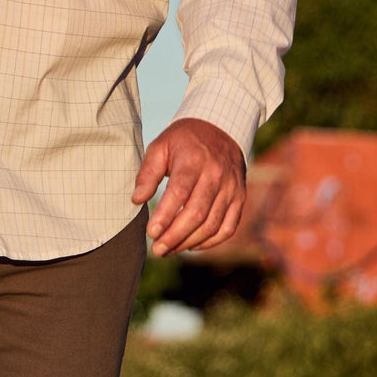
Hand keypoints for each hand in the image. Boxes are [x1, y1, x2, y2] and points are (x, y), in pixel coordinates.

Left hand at [131, 118, 245, 254]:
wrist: (220, 127)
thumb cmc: (183, 140)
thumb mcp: (160, 146)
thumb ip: (148, 173)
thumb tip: (136, 200)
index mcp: (194, 159)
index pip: (180, 192)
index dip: (165, 216)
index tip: (151, 233)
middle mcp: (216, 174)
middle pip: (197, 213)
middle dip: (175, 236)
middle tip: (157, 249)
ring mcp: (231, 187)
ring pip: (213, 224)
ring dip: (189, 242)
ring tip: (169, 249)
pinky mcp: (240, 197)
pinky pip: (228, 227)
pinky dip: (210, 241)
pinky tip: (192, 245)